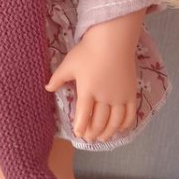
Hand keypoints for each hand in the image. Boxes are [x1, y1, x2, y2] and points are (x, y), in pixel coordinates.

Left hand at [45, 10, 144, 142]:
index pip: (84, 114)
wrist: (113, 40)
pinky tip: (121, 129)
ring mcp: (120, 96)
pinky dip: (126, 124)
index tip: (78, 134)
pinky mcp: (131, 93)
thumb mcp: (69, 64)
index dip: (81, 127)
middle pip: (100, 121)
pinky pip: (130, 114)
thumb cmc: (88, 51)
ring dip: (109, 132)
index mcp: (88, 90)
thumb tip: (47, 88)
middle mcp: (104, 97)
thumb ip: (57, 78)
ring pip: (115, 121)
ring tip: (103, 138)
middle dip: (93, 132)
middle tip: (89, 138)